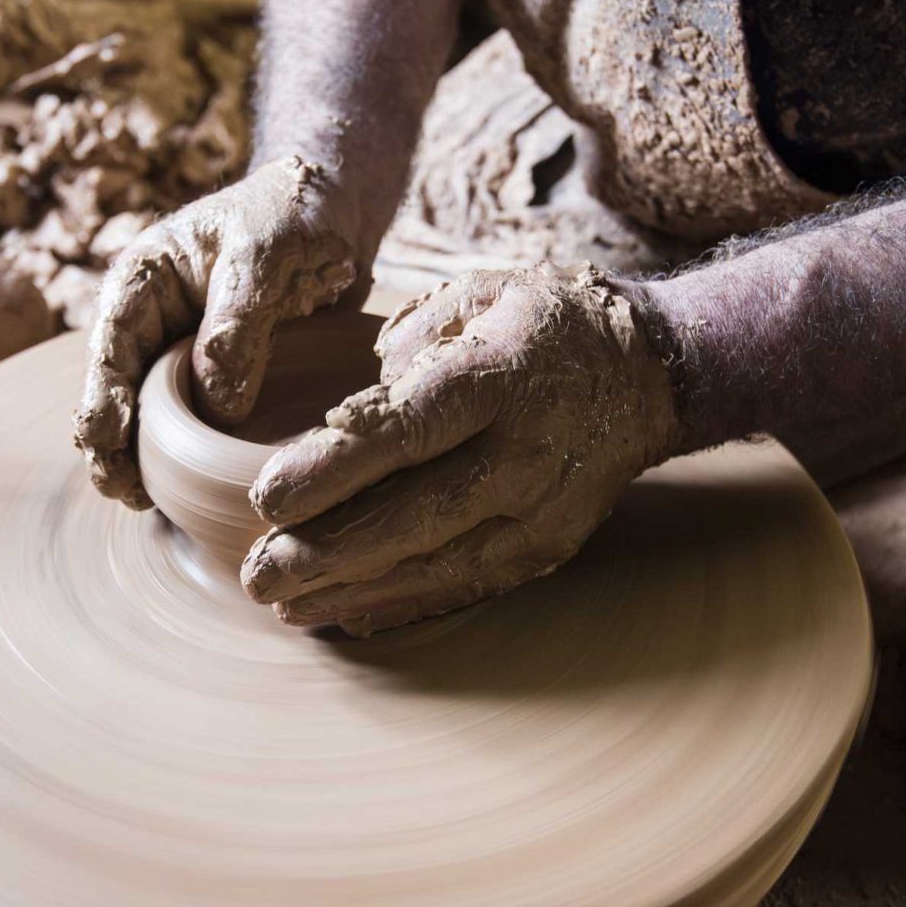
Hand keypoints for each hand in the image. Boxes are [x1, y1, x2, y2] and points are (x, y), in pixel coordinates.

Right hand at [74, 156, 363, 508]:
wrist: (338, 212)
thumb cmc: (294, 215)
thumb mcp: (266, 257)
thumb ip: (237, 326)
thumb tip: (216, 406)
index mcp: (148, 276)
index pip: (112, 339)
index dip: (102, 392)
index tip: (105, 437)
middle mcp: (155, 318)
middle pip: (116, 385)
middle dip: (110, 440)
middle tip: (121, 489)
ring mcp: (183, 350)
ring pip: (148, 410)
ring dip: (140, 455)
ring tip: (142, 501)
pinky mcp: (218, 376)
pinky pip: (193, 421)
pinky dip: (183, 455)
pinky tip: (182, 492)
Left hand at [241, 264, 678, 635]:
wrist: (648, 376)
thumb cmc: (541, 327)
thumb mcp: (482, 294)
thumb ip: (412, 337)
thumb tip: (356, 401)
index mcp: (499, 377)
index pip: (406, 430)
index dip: (334, 469)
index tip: (265, 499)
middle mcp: (524, 451)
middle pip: (415, 514)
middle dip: (328, 552)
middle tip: (257, 575)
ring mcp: (542, 509)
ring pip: (438, 562)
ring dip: (355, 588)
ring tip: (285, 604)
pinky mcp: (549, 546)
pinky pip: (469, 584)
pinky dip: (404, 603)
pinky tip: (346, 612)